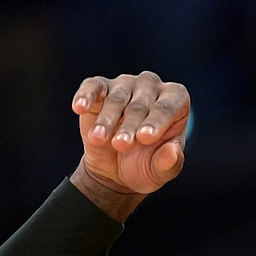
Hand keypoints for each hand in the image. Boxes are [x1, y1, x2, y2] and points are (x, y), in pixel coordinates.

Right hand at [69, 71, 189, 218]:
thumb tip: (173, 152)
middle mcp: (152, 86)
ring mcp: (126, 84)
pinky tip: (80, 107)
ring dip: (107, 120)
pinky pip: (93, 86)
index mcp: (176, 101)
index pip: (168, 107)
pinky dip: (86, 95)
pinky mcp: (100, 87)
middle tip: (122, 145)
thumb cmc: (145, 164)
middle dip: (130, 126)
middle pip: (140, 105)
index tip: (145, 138)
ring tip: (100, 139)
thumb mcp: (160, 170)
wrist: (116, 169)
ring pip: (116, 98)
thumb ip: (169, 163)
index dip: (157, 121)